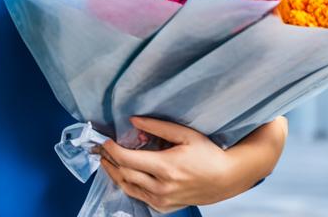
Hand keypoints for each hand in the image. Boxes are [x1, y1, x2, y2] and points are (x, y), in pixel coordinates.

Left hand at [96, 116, 286, 212]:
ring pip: (127, 188)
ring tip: (107, 162)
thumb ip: (157, 127)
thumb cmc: (208, 154)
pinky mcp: (164, 207)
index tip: (105, 141)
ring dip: (115, 174)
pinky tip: (124, 175)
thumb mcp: (185, 135)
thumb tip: (133, 121)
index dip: (112, 149)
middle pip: (124, 174)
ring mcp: (162, 200)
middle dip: (109, 160)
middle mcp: (161, 187)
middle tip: (101, 149)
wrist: (225, 179)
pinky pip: (139, 197)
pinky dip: (128, 185)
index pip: (127, 159)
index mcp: (165, 167)